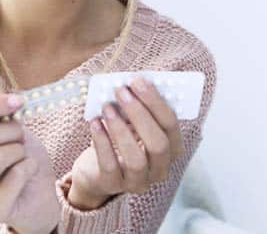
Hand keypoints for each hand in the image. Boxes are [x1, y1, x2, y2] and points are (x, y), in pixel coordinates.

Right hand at [0, 83, 59, 233]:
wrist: (39, 195)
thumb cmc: (20, 159)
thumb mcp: (10, 128)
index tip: (19, 102)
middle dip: (13, 131)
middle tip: (22, 139)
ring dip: (19, 150)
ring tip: (22, 157)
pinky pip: (14, 176)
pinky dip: (29, 167)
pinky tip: (29, 172)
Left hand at [69, 76, 185, 207]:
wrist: (96, 170)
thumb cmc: (121, 138)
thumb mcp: (133, 122)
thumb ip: (139, 104)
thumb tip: (134, 81)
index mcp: (172, 147)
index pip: (171, 125)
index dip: (156, 102)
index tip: (138, 81)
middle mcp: (160, 168)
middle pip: (158, 144)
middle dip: (139, 114)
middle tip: (121, 91)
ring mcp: (139, 182)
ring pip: (136, 159)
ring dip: (120, 129)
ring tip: (107, 107)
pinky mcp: (114, 186)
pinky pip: (110, 166)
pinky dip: (102, 142)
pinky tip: (95, 123)